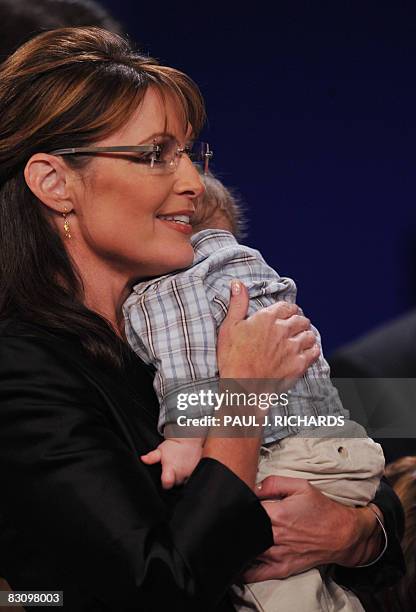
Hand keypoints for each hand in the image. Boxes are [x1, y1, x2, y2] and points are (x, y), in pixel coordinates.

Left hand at [141, 438, 202, 489]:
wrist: (190, 439)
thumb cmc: (174, 446)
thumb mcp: (161, 450)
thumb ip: (152, 457)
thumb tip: (142, 459)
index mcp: (171, 468)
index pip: (167, 483)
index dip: (165, 484)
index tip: (165, 479)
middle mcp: (182, 472)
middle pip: (176, 484)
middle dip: (174, 479)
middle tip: (173, 470)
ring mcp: (192, 472)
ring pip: (185, 482)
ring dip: (182, 478)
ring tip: (181, 468)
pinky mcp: (199, 471)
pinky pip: (194, 478)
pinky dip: (190, 476)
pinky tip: (187, 469)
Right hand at [217, 281, 318, 385]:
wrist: (241, 387)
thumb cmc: (232, 358)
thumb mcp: (229, 327)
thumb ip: (237, 304)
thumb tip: (238, 284)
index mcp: (267, 319)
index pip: (287, 306)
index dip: (289, 309)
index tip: (288, 313)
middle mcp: (283, 330)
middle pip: (301, 320)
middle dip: (299, 321)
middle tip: (296, 325)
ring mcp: (292, 348)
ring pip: (309, 335)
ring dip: (307, 334)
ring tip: (302, 338)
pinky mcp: (299, 365)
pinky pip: (314, 352)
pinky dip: (313, 349)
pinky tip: (309, 351)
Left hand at [244, 475, 383, 581]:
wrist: (342, 534)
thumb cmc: (321, 509)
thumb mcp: (300, 486)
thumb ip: (273, 483)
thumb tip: (253, 488)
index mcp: (278, 514)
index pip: (246, 511)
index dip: (239, 506)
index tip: (237, 504)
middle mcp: (276, 536)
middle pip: (246, 532)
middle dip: (236, 525)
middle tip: (234, 520)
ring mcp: (278, 555)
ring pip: (248, 552)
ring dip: (239, 544)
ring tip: (236, 537)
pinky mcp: (281, 569)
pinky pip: (256, 574)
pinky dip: (244, 570)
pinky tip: (239, 560)